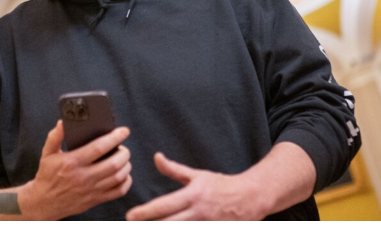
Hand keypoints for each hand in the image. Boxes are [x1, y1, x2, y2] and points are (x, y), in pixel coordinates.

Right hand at [21, 121, 132, 219]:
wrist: (44, 202)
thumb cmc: (47, 176)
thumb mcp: (47, 154)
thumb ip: (55, 137)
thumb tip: (62, 123)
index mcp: (72, 162)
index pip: (99, 148)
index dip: (114, 138)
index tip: (124, 131)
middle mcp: (83, 177)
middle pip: (113, 163)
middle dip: (124, 152)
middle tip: (123, 147)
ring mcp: (91, 190)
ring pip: (118, 177)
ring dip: (126, 165)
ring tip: (123, 159)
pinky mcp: (95, 200)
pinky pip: (118, 192)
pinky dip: (126, 182)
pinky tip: (123, 174)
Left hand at [125, 152, 269, 220]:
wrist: (250, 197)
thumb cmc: (220, 185)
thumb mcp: (197, 175)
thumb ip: (174, 170)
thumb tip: (156, 157)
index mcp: (193, 195)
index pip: (164, 206)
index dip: (145, 212)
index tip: (129, 216)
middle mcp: (199, 212)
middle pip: (169, 224)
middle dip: (149, 227)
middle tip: (130, 227)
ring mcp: (207, 225)